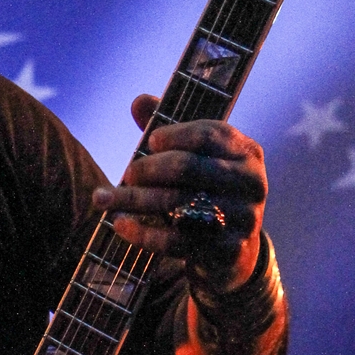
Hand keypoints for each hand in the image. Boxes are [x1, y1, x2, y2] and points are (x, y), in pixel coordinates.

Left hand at [92, 94, 267, 294]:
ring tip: (103, 199)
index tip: (149, 142)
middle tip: (125, 174)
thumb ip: (168, 133)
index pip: (208, 134)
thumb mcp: (195, 160)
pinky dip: (143, 234)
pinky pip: (177, 241)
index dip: (174, 135)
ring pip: (178, 204)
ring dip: (135, 200)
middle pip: (188, 168)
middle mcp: (251, 183)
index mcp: (246, 152)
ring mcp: (242, 218)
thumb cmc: (207, 193)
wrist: (234, 252)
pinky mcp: (227, 251)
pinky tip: (120, 226)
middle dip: (147, 169)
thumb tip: (138, 101)